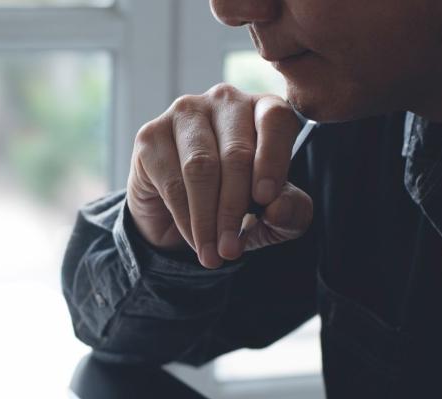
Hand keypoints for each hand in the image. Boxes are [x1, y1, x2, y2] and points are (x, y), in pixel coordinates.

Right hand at [126, 84, 312, 268]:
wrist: (181, 213)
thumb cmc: (238, 203)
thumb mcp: (275, 215)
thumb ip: (291, 211)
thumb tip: (277, 207)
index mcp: (264, 109)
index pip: (275, 121)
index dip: (272, 161)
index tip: (265, 201)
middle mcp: (225, 101)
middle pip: (235, 153)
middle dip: (234, 208)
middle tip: (232, 250)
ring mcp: (184, 113)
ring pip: (200, 168)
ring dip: (207, 219)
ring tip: (214, 254)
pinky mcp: (150, 135)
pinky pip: (171, 181)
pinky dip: (185, 219)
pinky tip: (195, 240)